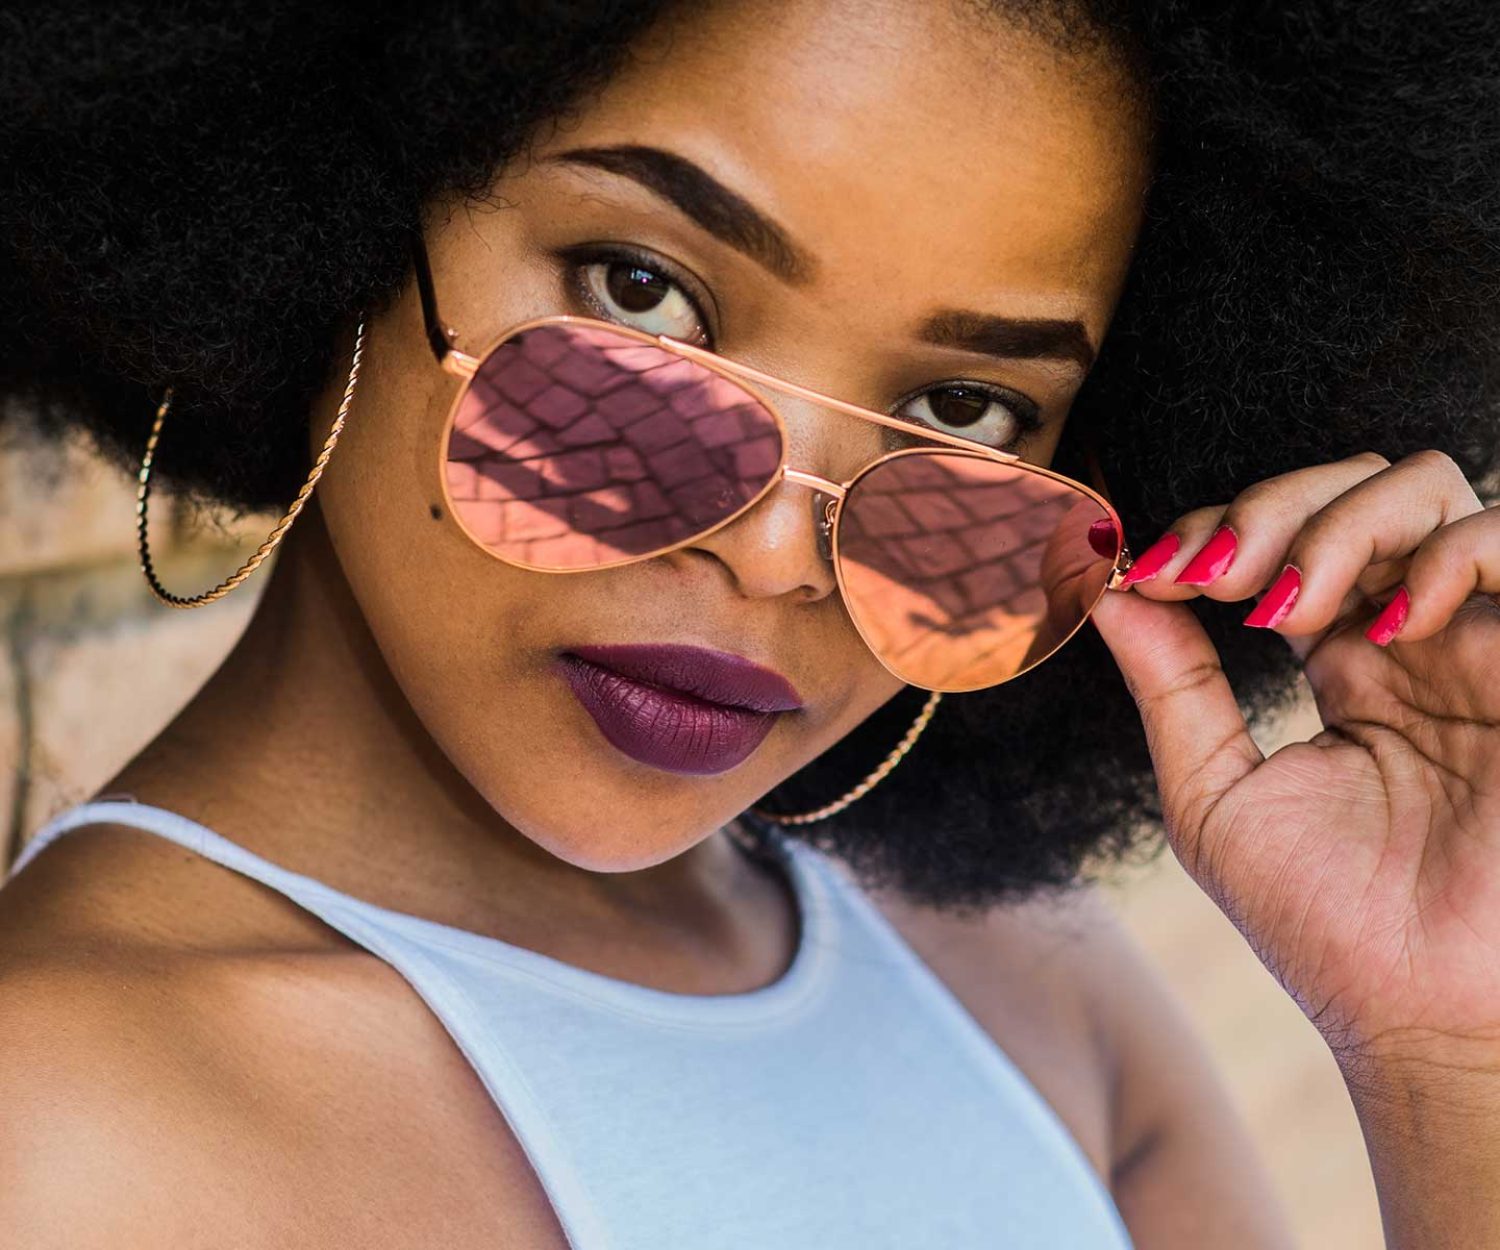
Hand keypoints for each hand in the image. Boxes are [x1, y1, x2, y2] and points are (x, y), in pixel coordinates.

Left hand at [1090, 450, 1499, 1087]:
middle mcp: (1412, 637)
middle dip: (1271, 507)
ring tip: (1281, 602)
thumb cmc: (1323, 923)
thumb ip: (1171, 686)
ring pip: (1429, 490)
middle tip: (1215, 576)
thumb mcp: (1215, 794)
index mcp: (1341, 661)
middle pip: (1355, 489)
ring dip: (1337, 521)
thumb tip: (1105, 587)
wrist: (1418, 1015)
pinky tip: (1377, 627)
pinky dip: (1439, 555)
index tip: (1152, 577)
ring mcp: (1476, 642)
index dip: (1215, 535)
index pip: (1283, 539)